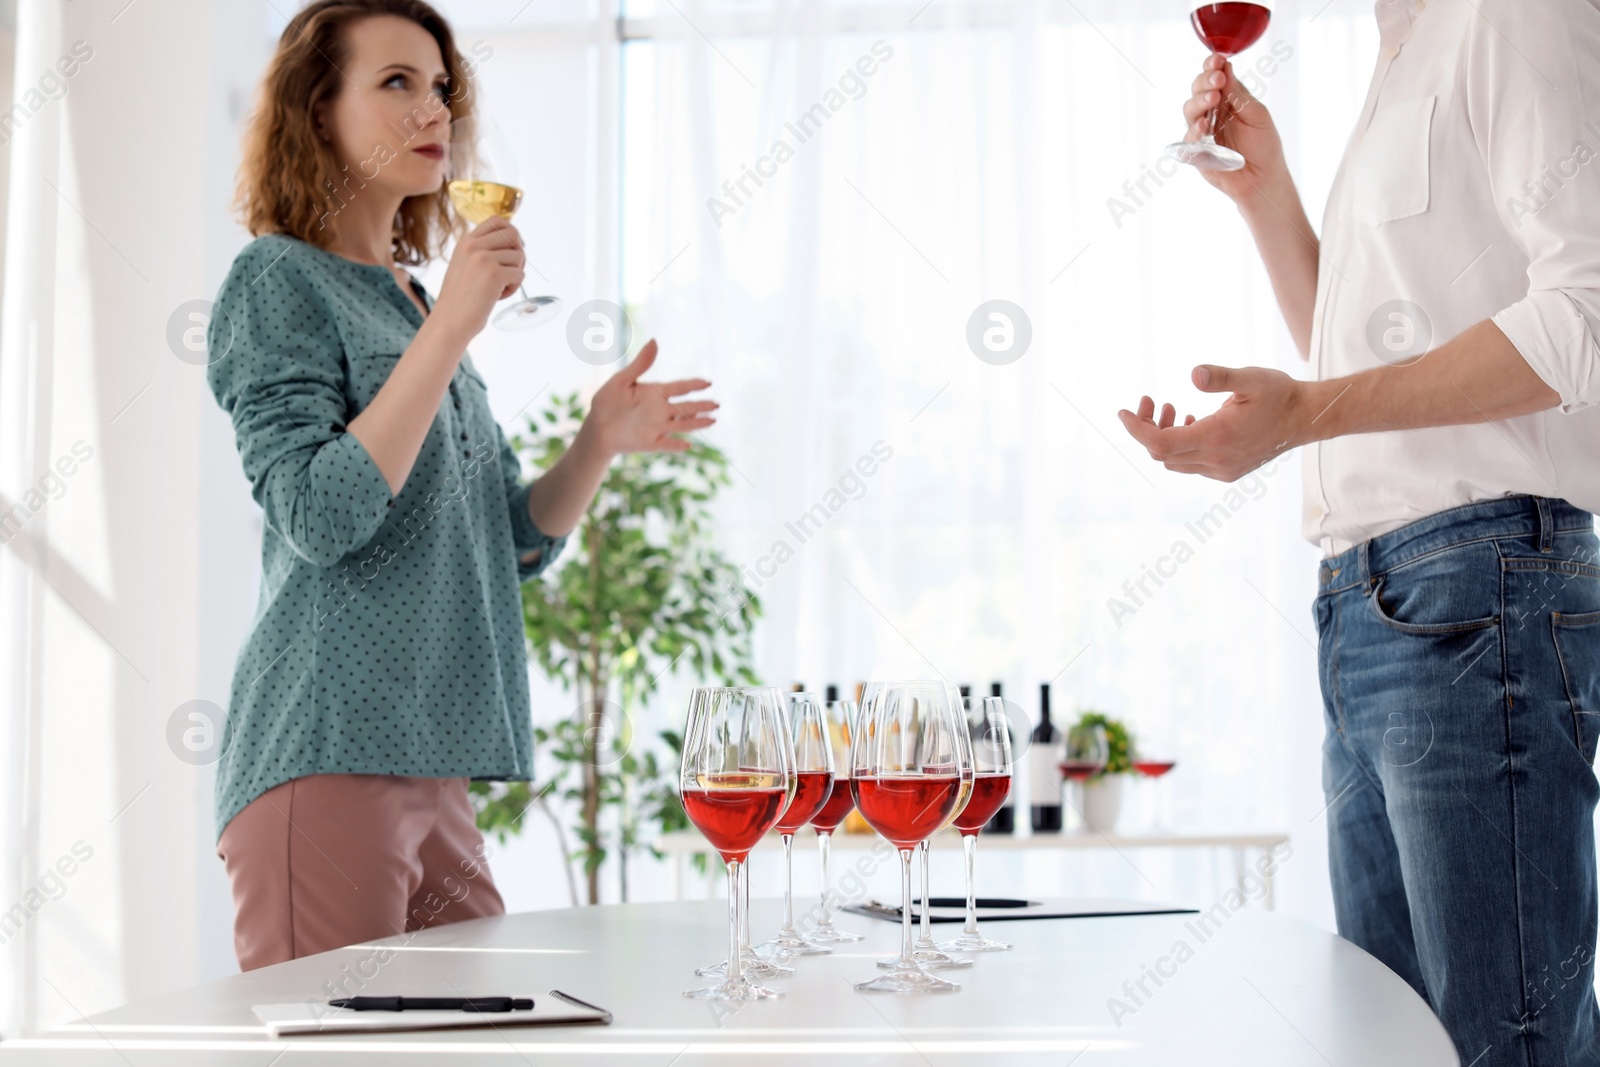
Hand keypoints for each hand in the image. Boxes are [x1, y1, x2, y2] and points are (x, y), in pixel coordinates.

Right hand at [431, 216, 524, 341]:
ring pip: (519, 257)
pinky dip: (514, 287)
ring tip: (499, 289)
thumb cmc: (460, 298)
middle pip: (513, 234)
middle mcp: (473, 246)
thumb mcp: (465, 265)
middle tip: (511, 271)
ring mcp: (483, 258)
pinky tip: (499, 296)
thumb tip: (516, 243)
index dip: (512, 233)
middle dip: (519, 253)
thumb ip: (482, 251)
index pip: (497, 220)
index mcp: (466, 241)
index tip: (513, 250)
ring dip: (515, 274)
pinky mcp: (494, 274)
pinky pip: (520, 274)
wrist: (450, 320)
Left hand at [579, 339, 716, 457]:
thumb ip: (640, 364)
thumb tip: (654, 341)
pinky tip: (687, 445)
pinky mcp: (651, 443)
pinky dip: (676, 445)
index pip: (679, 388)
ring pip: (683, 425)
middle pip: (686, 407)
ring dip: (697, 423)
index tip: (707, 382)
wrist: (597, 428)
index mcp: (655, 393)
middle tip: (716, 404)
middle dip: (702, 405)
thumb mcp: (621, 380)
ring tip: (713, 420)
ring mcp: (658, 427)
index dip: (694, 385)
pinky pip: (667, 444)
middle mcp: (661, 410)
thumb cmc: (607, 402)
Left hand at [1117, 365, 1314, 481]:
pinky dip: (1180, 445)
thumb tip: (1193, 375)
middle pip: (1162, 453)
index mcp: (1216, 438)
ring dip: (1164, 437)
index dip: (1136, 429)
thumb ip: (1220, 377)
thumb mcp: (1250, 378)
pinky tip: (1190, 421)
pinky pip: (1191, 464)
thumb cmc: (1279, 394)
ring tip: (1172, 409)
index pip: (1160, 443)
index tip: (1122, 412)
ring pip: (1174, 461)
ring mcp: (1221, 470)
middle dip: (1147, 428)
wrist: (1306, 419)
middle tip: (1150, 401)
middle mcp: (1216, 460)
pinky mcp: (1227, 471)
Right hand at [1183, 55, 1288, 201]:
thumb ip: (1239, 94)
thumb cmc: (1264, 146)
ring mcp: (1202, 132)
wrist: (1263, 178)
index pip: (1214, 77)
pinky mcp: (1197, 153)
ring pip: (1190, 110)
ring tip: (1212, 97)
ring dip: (1199, 101)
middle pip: (1197, 90)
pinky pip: (1189, 139)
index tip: (1216, 60)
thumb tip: (1225, 68)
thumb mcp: (1257, 115)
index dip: (1212, 67)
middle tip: (1217, 80)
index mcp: (1228, 99)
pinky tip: (1204, 126)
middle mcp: (1212, 112)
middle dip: (1205, 82)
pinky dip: (1195, 130)